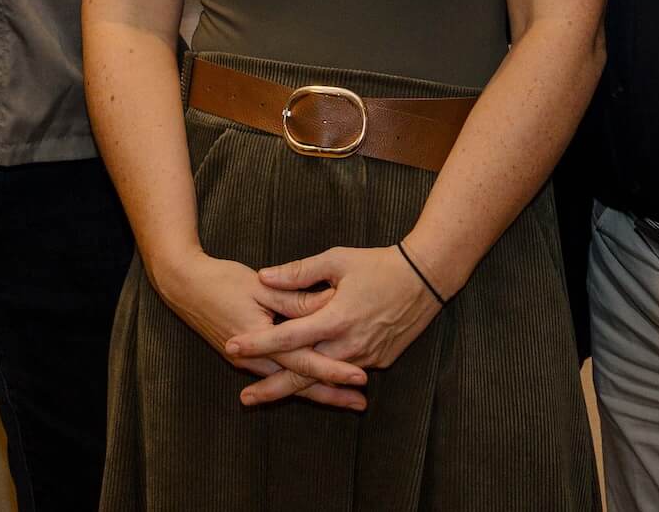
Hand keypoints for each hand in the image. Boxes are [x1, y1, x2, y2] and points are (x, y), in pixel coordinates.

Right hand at [149, 250, 366, 411]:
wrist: (183, 286)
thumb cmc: (221, 281)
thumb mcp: (260, 287)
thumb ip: (294, 300)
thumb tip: (327, 307)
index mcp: (262, 340)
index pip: (304, 361)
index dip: (333, 370)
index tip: (359, 378)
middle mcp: (255, 359)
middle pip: (299, 383)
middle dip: (331, 395)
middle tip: (361, 405)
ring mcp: (249, 362)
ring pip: (289, 383)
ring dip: (318, 392)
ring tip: (347, 401)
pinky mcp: (246, 359)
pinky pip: (278, 375)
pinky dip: (299, 383)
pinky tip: (315, 385)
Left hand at [233, 244, 443, 391]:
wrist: (426, 280)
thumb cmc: (379, 265)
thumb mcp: (337, 260)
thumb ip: (299, 271)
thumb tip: (264, 276)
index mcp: (335, 318)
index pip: (288, 337)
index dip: (258, 343)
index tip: (232, 347)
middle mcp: (349, 344)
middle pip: (303, 373)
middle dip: (272, 388)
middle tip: (244, 399)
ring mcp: (365, 357)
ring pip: (323, 379)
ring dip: (295, 388)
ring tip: (266, 395)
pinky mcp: (378, 361)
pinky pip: (343, 373)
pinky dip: (323, 379)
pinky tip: (304, 383)